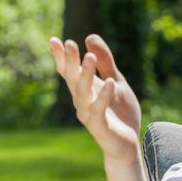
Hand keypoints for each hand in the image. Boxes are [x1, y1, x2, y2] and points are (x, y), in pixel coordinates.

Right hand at [49, 34, 141, 163]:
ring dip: (85, 75)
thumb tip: (89, 37)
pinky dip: (103, 97)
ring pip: (83, 93)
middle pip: (72, 79)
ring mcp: (89, 114)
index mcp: (84, 90)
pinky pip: (99, 110)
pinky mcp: (100, 127)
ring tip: (89, 57)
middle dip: (70, 62)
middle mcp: (81, 101)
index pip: (69, 71)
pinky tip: (110, 83)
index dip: (61, 57)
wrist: (128, 143)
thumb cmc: (119, 113)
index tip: (54, 40)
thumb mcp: (117, 82)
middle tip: (69, 43)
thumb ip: (106, 62)